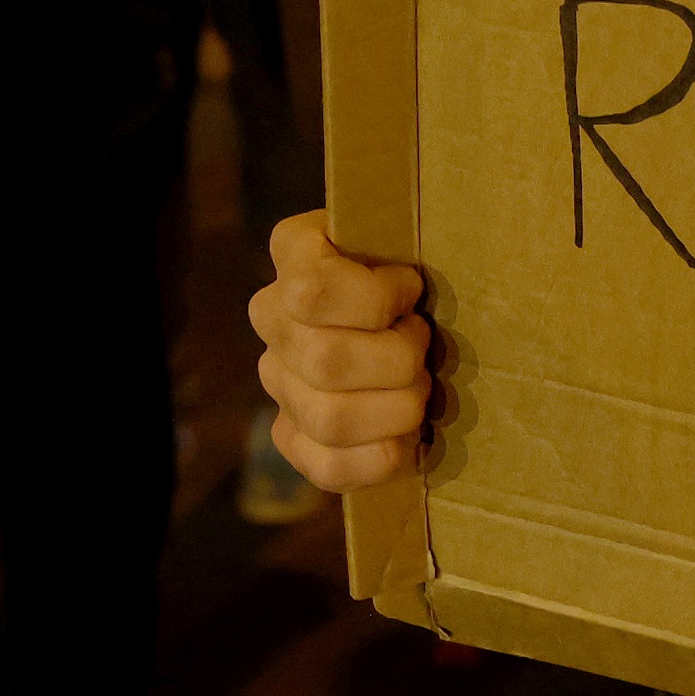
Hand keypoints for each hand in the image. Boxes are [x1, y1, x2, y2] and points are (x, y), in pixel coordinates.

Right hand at [251, 211, 433, 491]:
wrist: (408, 301)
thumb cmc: (419, 261)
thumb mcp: (411, 229)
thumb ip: (410, 233)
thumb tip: (424, 273)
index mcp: (295, 250)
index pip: (312, 292)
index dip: (377, 300)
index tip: (413, 290)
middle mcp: (271, 313)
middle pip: (326, 362)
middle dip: (397, 360)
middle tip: (424, 348)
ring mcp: (277, 377)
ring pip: (329, 418)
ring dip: (395, 409)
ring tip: (417, 390)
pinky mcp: (292, 432)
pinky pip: (325, 466)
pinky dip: (376, 460)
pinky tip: (403, 441)